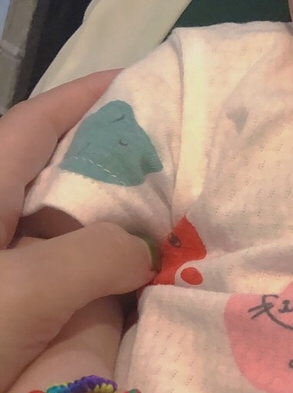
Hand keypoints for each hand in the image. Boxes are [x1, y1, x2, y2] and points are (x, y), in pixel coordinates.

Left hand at [0, 72, 157, 390]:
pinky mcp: (2, 310)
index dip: (89, 97)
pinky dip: (91, 267)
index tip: (145, 82)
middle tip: (175, 159)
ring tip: (167, 215)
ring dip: (106, 221)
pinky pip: (51, 272)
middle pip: (48, 172)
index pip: (35, 122)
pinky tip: (131, 278)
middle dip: (110, 160)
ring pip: (53, 227)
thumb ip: (98, 253)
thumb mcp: (29, 289)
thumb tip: (142, 248)